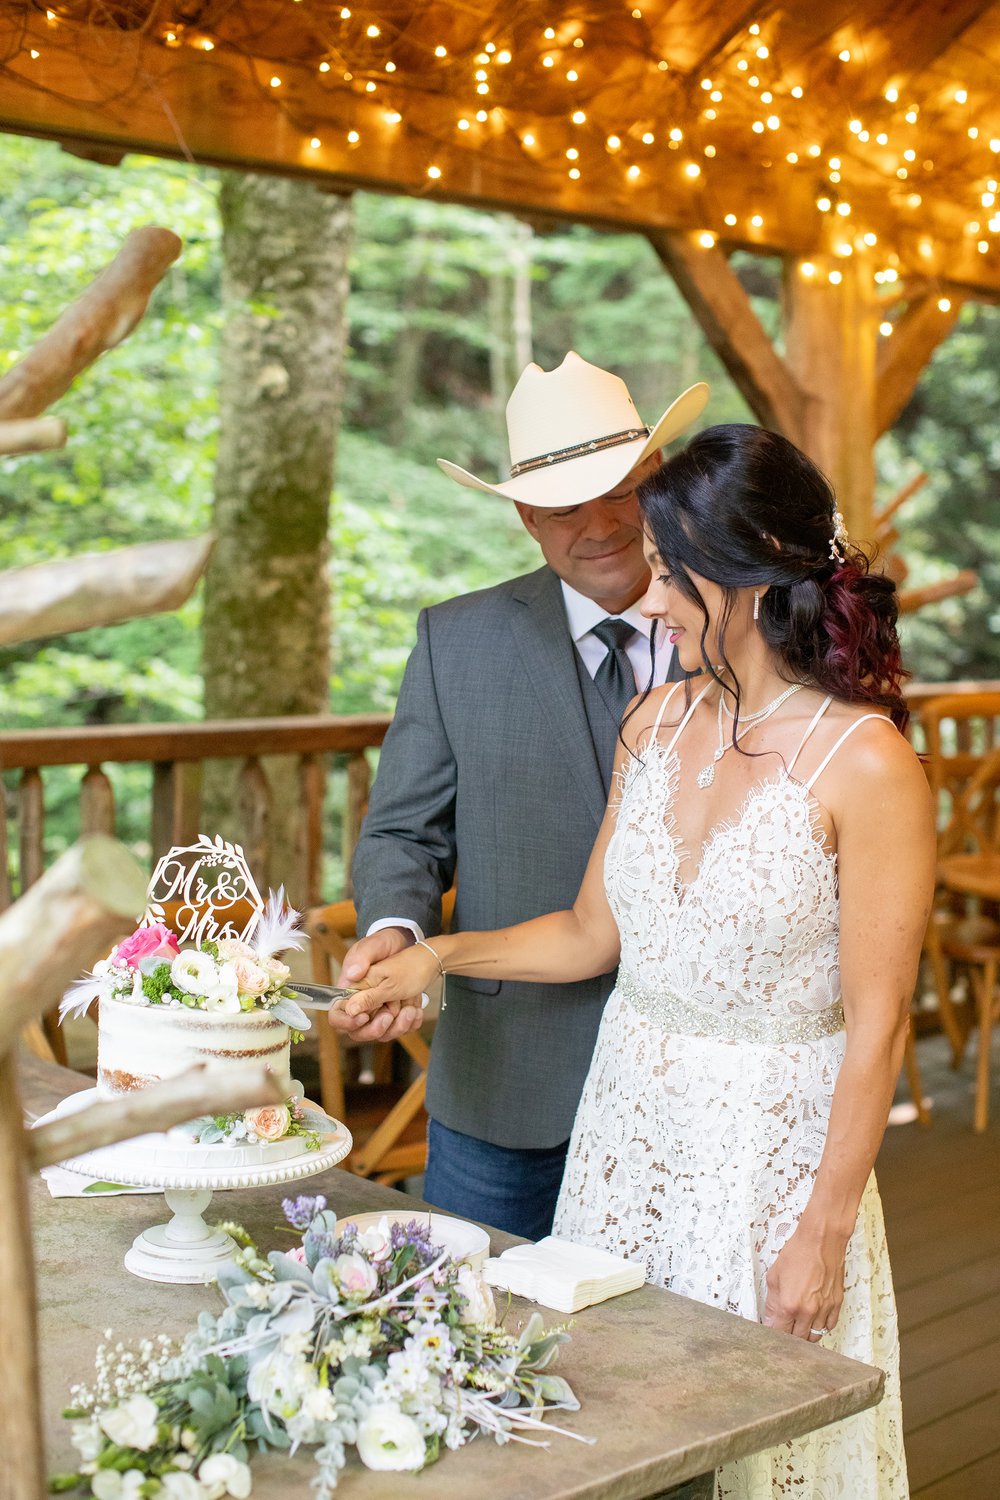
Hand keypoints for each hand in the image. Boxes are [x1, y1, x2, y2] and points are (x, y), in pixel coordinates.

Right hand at [328, 929, 424, 1042]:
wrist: (407, 942)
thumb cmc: (385, 943)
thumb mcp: (375, 946)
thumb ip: (362, 960)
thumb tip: (351, 976)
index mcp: (351, 989)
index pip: (337, 1015)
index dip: (347, 1021)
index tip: (363, 1017)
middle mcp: (362, 1003)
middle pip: (359, 1032)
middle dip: (376, 1029)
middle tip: (390, 1014)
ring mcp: (379, 1009)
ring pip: (382, 1033)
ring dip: (398, 1026)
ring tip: (410, 1009)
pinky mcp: (394, 1011)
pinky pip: (400, 1028)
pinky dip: (410, 1023)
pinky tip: (417, 1010)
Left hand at [762, 1224, 846, 1341]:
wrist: (822, 1240)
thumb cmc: (798, 1253)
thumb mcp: (774, 1276)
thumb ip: (772, 1303)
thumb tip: (770, 1320)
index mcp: (790, 1305)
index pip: (780, 1333)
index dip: (774, 1334)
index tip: (772, 1330)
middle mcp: (809, 1311)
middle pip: (798, 1339)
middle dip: (789, 1336)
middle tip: (784, 1327)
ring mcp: (824, 1309)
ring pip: (815, 1336)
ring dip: (805, 1334)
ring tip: (798, 1325)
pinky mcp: (836, 1304)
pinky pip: (829, 1326)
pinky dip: (820, 1327)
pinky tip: (813, 1320)